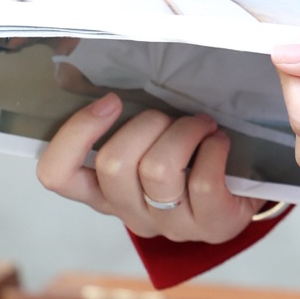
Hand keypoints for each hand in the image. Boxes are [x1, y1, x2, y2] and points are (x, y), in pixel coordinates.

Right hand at [37, 95, 261, 242]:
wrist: (243, 188)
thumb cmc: (188, 153)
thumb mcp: (147, 134)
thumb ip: (119, 113)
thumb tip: (85, 72)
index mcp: (103, 190)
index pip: (57, 175)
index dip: (75, 135)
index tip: (110, 101)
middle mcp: (130, 212)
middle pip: (113, 165)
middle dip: (147, 123)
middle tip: (171, 116)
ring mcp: (170, 224)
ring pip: (158, 170)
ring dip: (184, 132)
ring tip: (202, 126)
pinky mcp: (211, 226)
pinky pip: (203, 182)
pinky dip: (215, 150)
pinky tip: (220, 143)